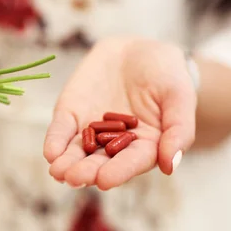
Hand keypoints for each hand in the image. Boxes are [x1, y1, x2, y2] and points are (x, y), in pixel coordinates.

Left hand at [43, 37, 196, 189]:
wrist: (139, 50)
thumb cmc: (167, 74)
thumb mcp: (179, 95)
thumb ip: (178, 129)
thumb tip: (171, 166)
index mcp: (146, 145)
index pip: (131, 162)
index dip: (118, 172)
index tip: (104, 181)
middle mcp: (115, 145)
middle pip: (100, 162)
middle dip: (86, 171)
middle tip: (73, 178)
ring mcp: (91, 131)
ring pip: (77, 152)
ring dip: (67, 163)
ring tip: (58, 173)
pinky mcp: (72, 114)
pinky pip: (62, 130)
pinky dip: (55, 141)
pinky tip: (51, 153)